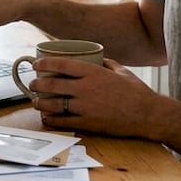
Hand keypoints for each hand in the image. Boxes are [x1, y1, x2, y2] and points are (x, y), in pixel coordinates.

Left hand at [30, 58, 163, 137]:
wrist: (148, 114)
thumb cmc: (137, 91)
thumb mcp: (121, 71)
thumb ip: (106, 63)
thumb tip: (97, 57)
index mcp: (93, 72)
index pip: (61, 64)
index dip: (45, 63)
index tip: (36, 64)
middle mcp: (86, 88)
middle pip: (52, 84)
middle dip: (37, 83)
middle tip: (32, 83)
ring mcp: (85, 107)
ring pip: (53, 104)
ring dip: (39, 102)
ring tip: (35, 101)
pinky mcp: (88, 123)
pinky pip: (63, 121)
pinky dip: (51, 119)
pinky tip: (46, 117)